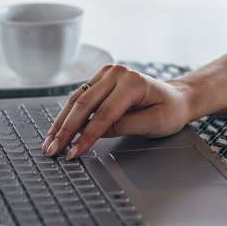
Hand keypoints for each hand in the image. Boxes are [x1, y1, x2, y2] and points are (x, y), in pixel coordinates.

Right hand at [42, 65, 193, 158]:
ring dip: (61, 122)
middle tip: (53, 150)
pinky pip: (80, 97)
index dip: (86, 135)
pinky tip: (58, 130)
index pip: (104, 113)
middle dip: (66, 130)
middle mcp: (117, 73)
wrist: (177, 98)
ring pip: (77, 99)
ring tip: (49, 142)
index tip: (74, 152)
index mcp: (133, 82)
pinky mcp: (100, 79)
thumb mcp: (154, 123)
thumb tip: (95, 132)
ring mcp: (107, 74)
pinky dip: (68, 115)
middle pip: (84, 104)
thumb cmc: (170, 110)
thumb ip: (124, 126)